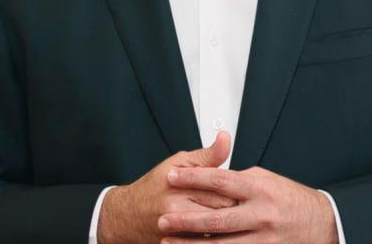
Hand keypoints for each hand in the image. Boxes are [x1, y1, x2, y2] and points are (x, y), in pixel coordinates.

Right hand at [98, 132, 238, 243]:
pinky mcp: (178, 242)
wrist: (127, 215)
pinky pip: (205, 241)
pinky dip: (216, 236)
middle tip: (243, 204)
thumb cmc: (155, 187)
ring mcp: (177, 228)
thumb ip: (207, 155)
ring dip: (228, 224)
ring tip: (233, 217)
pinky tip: (220, 231)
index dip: (237, 188)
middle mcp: (178, 206)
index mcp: (181, 183)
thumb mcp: (179, 162)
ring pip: (217, 228)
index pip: (222, 187)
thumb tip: (225, 138)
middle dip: (235, 206)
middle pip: (222, 209)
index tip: (243, 188)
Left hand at [157, 165, 337, 243]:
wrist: (323, 225)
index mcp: (259, 189)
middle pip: (215, 218)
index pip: (219, 181)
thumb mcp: (269, 180)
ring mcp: (262, 238)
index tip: (171, 176)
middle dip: (185, 220)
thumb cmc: (293, 200)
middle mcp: (260, 214)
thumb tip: (214, 175)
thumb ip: (241, 178)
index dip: (193, 178)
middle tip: (162, 219)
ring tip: (168, 243)